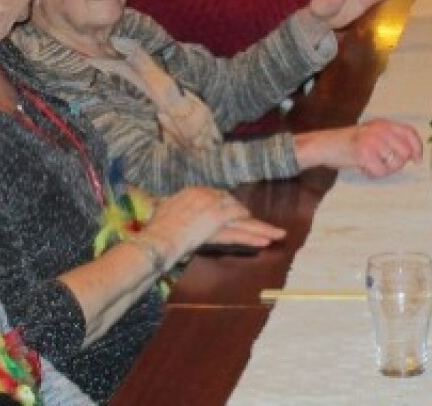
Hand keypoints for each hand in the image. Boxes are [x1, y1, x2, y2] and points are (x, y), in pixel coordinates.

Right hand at [142, 186, 284, 260]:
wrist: (157, 236)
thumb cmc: (154, 227)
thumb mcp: (161, 209)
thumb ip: (167, 205)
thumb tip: (157, 203)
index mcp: (196, 192)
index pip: (222, 200)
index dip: (233, 212)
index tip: (242, 218)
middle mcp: (208, 197)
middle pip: (235, 209)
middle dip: (250, 219)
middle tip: (269, 227)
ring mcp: (215, 210)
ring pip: (242, 221)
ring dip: (260, 229)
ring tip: (277, 235)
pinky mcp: (218, 224)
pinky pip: (239, 231)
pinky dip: (252, 236)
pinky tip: (266, 240)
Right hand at [295, 119, 422, 176]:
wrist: (325, 144)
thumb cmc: (350, 142)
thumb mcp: (372, 133)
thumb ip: (390, 139)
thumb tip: (412, 153)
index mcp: (384, 123)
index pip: (409, 132)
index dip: (417, 147)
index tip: (418, 159)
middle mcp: (380, 129)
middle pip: (405, 151)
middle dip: (398, 164)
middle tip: (384, 166)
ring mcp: (372, 141)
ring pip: (394, 163)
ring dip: (384, 169)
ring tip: (371, 165)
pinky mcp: (364, 153)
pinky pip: (380, 171)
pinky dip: (373, 174)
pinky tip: (364, 168)